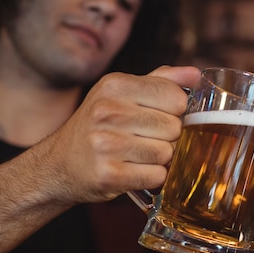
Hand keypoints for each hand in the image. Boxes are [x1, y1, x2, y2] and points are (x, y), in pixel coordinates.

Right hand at [38, 65, 201, 203]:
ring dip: (159, 159)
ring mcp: (106, 144)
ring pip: (167, 153)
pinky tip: (132, 171)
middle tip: (143, 140)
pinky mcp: (108, 174)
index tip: (158, 117)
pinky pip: (157, 176)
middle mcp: (108, 111)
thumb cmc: (98, 127)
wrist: (58, 164)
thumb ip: (160, 81)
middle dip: (166, 137)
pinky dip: (151, 177)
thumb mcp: (122, 94)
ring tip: (136, 156)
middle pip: (174, 127)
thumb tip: (195, 74)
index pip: (176, 97)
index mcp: (114, 85)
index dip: (175, 112)